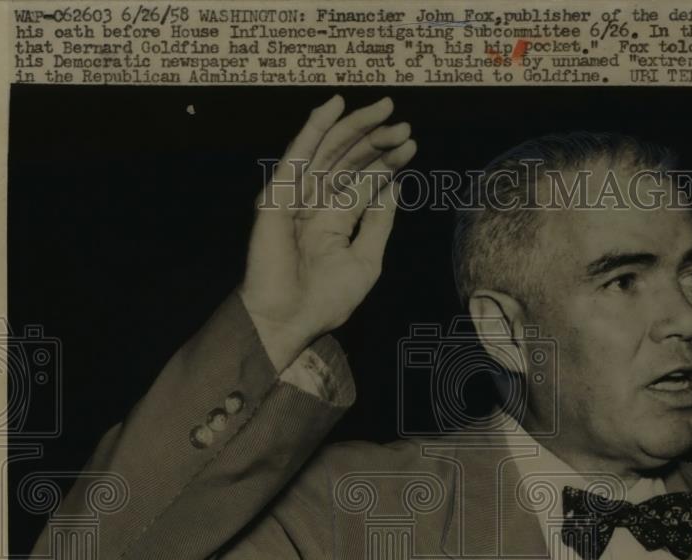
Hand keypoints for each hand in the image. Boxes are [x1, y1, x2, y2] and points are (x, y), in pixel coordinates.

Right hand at [239, 95, 415, 371]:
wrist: (289, 320)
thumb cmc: (325, 300)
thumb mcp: (366, 261)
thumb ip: (378, 223)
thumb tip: (394, 187)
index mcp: (336, 219)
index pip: (364, 180)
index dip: (387, 161)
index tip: (412, 144)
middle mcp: (317, 203)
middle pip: (350, 160)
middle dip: (378, 141)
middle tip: (404, 124)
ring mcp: (297, 196)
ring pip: (329, 151)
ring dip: (357, 129)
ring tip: (386, 111)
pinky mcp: (278, 194)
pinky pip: (298, 154)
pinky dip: (315, 128)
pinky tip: (334, 106)